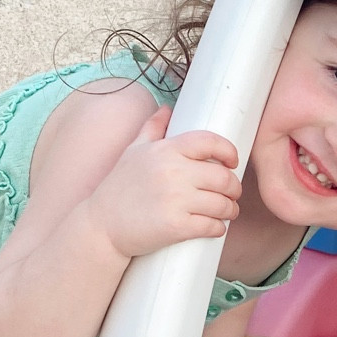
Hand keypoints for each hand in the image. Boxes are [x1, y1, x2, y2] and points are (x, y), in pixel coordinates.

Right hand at [84, 107, 240, 258]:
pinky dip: (219, 228)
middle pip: (223, 177)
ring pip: (222, 204)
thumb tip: (166, 108)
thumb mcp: (133, 152)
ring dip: (230, 209)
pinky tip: (216, 227)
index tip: (232, 162)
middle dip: (234, 188)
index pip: (210, 142)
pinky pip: (212, 226)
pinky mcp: (176, 226)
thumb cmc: (119, 187)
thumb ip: (152, 128)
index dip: (228, 151)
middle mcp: (173, 172)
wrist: (102, 225)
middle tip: (232, 194)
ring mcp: (175, 200)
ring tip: (228, 211)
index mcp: (166, 150)